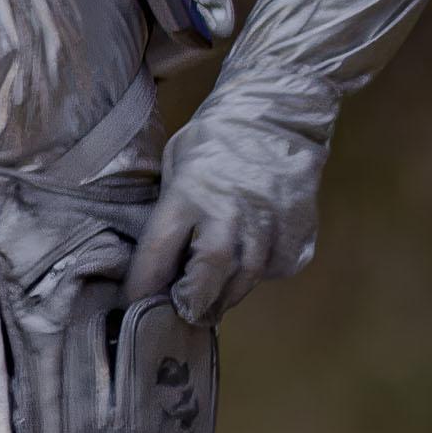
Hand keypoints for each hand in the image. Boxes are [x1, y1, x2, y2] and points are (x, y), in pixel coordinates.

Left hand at [123, 113, 322, 323]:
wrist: (275, 116)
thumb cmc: (215, 140)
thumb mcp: (176, 164)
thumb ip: (171, 209)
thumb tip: (159, 255)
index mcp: (188, 193)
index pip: (158, 250)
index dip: (143, 284)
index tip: (134, 304)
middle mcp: (229, 212)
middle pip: (208, 273)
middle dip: (191, 301)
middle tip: (182, 315)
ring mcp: (268, 222)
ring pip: (246, 277)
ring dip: (225, 296)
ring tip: (211, 305)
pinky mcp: (297, 228)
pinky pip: (277, 266)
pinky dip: (261, 274)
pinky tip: (248, 270)